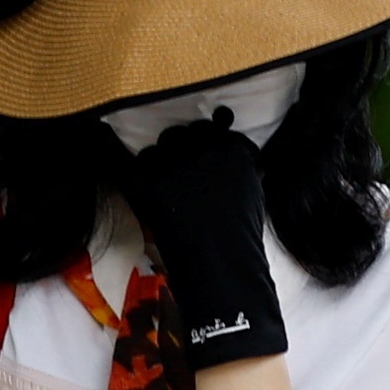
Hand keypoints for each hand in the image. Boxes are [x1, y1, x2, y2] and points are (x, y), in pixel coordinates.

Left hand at [120, 118, 287, 368]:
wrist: (221, 261)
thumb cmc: (241, 235)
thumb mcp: (251, 193)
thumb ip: (237, 168)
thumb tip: (226, 157)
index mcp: (233, 150)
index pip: (211, 128)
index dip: (200, 141)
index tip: (197, 155)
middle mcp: (206, 149)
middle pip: (182, 134)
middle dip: (177, 148)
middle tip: (176, 169)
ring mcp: (178, 164)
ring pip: (158, 148)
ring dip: (157, 161)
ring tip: (160, 181)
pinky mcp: (154, 182)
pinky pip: (138, 168)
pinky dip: (139, 177)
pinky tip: (144, 190)